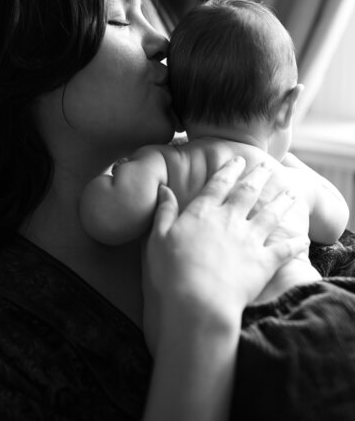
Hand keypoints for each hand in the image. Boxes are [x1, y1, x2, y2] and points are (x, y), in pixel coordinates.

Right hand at [142, 157, 308, 352]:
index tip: (238, 159)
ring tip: (290, 193)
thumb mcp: (158, 237)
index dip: (229, 170)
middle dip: (258, 176)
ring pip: (270, 215)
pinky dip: (295, 244)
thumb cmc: (172, 270)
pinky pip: (284, 250)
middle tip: (267, 165)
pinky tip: (303, 239)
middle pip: (248, 192)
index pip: (219, 184)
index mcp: (204, 212)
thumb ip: (164, 211)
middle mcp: (230, 220)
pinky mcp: (264, 262)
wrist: (199, 301)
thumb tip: (164, 188)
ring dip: (281, 203)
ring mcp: (250, 240)